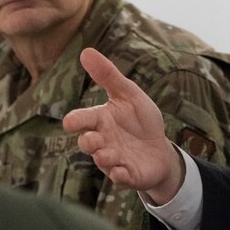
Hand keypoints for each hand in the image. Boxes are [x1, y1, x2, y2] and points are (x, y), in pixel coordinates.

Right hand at [62, 48, 184, 203]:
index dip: (77, 120)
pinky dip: (119, 176)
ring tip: (107, 155)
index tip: (69, 121)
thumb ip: (108, 76)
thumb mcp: (128, 94)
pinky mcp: (128, 175)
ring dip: (104, 158)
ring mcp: (114, 159)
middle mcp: (103, 141)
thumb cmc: (140, 120)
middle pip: (88, 142)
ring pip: (103, 160)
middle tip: (92, 139)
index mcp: (101, 120)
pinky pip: (120, 178)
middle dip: (88, 142)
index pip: (83, 119)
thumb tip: (85, 51)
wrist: (160, 150)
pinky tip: (120, 172)